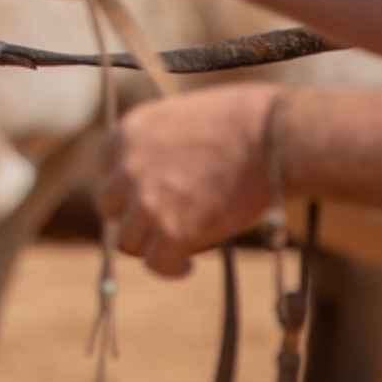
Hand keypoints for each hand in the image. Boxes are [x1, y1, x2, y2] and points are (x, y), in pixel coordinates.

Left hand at [94, 85, 278, 276]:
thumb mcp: (187, 114)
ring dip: (152, 243)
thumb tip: (169, 164)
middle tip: (163, 221)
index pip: (105, 168)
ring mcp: (147, 200)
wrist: (275, 137)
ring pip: (129, 239)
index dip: (126, 185)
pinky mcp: (171, 231)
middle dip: (134, 215)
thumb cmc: (247, 118)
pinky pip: (156, 263)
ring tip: (179, 244)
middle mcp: (129, 165)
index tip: (145, 194)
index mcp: (130, 131)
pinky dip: (171, 267)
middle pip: (110, 206)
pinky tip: (187, 264)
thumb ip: (164, 140)